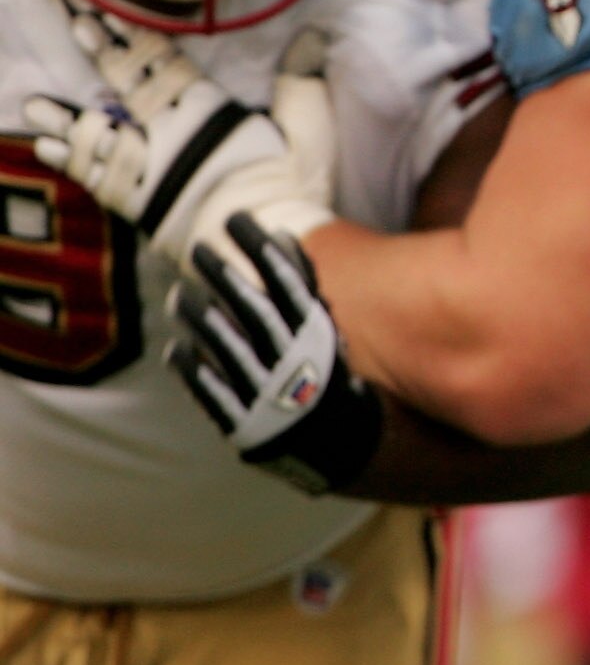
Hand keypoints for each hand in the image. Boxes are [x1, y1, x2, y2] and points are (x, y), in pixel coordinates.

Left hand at [25, 18, 335, 268]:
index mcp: (209, 111)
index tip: (108, 17)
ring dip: (66, 117)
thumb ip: (302, 81)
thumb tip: (313, 33)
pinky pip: (94, 177)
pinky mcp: (139, 204)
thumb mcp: (310, 128)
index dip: (137, 39)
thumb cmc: (291, 187)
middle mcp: (170, 133)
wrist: (261, 243)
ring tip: (36, 104)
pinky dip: (70, 161)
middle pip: (129, 86)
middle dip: (104, 55)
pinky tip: (50, 148)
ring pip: (99, 132)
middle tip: (77, 28)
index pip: (166, 65)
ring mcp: (149, 169)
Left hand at [167, 213, 383, 495]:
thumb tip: (281, 236)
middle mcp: (295, 362)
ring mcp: (268, 393)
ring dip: (200, 319)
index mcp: (320, 338)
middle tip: (199, 247)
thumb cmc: (323, 375)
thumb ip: (301, 287)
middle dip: (225, 276)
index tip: (237, 220)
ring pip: (229, 348)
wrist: (339, 445)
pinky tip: (175, 349)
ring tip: (178, 295)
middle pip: (254, 311)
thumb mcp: (322, 330)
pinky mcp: (245, 423)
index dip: (261, 249)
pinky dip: (193, 371)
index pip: (289, 283)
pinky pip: (214, 393)